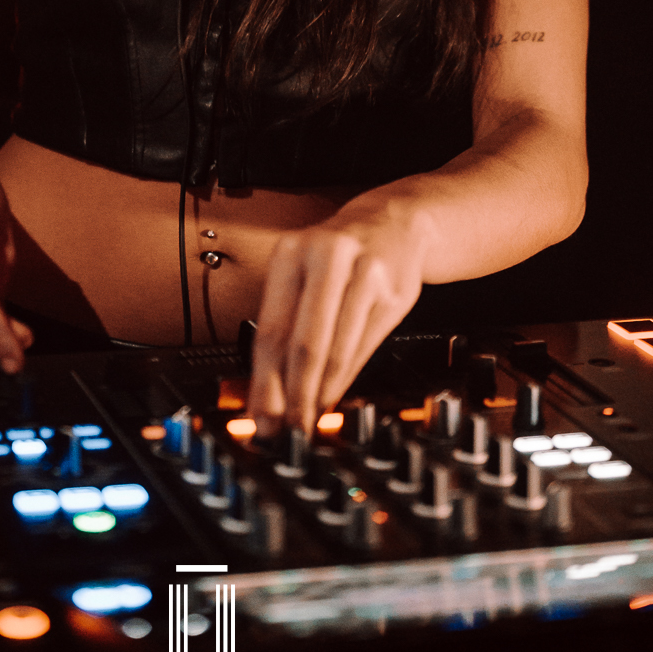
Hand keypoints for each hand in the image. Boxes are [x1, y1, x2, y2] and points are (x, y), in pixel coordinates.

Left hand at [247, 202, 426, 432]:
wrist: (393, 222)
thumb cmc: (338, 255)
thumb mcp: (304, 272)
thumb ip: (286, 323)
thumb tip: (266, 390)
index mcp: (292, 253)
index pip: (272, 329)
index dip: (264, 379)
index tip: (259, 416)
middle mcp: (327, 258)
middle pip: (304, 343)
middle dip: (293, 395)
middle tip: (285, 429)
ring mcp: (364, 273)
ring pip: (336, 349)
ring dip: (321, 393)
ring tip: (309, 419)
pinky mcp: (393, 292)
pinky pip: (364, 347)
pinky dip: (346, 378)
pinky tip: (334, 396)